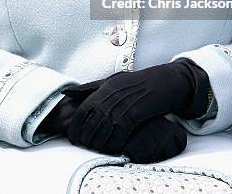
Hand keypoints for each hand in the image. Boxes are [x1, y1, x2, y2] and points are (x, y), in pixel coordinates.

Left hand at [63, 61, 206, 154]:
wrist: (164, 82)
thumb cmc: (138, 83)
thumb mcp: (114, 81)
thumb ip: (91, 88)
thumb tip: (67, 92)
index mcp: (104, 88)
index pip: (82, 111)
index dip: (76, 127)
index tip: (75, 139)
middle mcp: (111, 95)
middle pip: (91, 122)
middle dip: (87, 138)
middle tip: (88, 147)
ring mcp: (123, 103)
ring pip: (104, 129)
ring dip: (101, 143)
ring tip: (101, 149)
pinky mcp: (136, 112)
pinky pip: (120, 132)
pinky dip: (116, 143)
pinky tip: (116, 148)